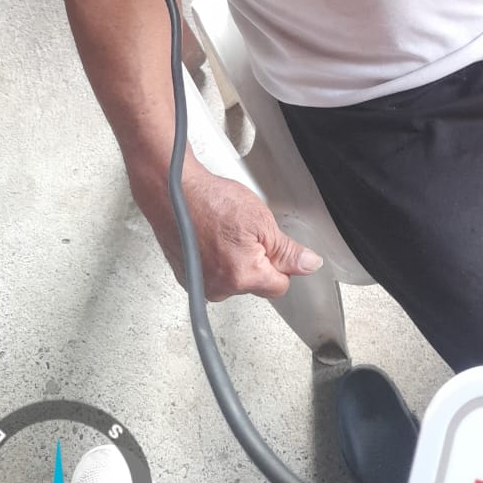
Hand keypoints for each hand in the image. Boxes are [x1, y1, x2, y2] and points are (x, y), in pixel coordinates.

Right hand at [139, 164, 323, 301]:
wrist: (173, 193)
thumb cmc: (211, 201)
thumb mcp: (262, 221)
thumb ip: (287, 250)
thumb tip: (309, 265)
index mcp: (243, 276)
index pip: (280, 286)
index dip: (281, 264)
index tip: (273, 247)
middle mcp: (219, 289)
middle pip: (256, 285)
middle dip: (257, 262)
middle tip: (245, 233)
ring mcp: (200, 286)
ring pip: (235, 280)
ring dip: (236, 262)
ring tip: (225, 233)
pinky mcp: (187, 280)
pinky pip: (215, 276)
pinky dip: (217, 261)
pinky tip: (211, 239)